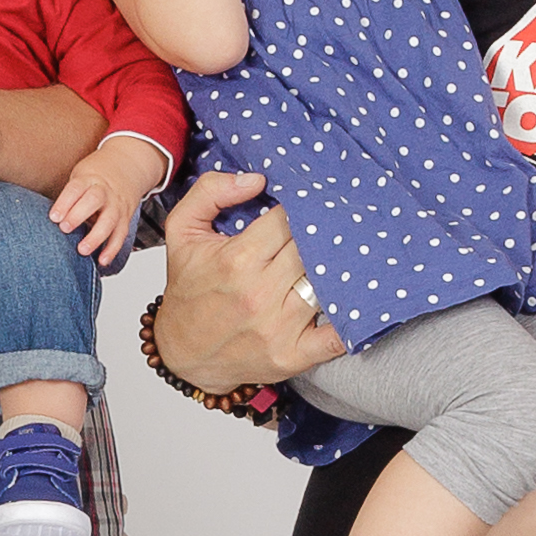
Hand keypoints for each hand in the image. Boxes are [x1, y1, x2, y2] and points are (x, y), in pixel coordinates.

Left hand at [50, 137, 160, 264]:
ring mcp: (116, 205)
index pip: (76, 189)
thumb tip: (45, 220)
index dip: (64, 203)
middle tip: (64, 228)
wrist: (128, 165)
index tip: (54, 217)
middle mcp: (105, 191)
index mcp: (89, 179)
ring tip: (82, 250)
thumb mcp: (81, 177)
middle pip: (94, 200)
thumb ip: (69, 197)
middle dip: (78, 215)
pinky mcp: (125, 219)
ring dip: (96, 237)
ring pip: (109, 220)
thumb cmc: (95, 178)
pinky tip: (102, 261)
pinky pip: (120, 235)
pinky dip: (112, 249)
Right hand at [152, 173, 344, 391]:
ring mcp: (278, 328)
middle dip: (320, 237)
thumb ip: (210, 192)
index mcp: (237, 260)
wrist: (182, 353)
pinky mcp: (292, 356)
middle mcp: (259, 294)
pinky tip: (353, 303)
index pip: (290, 220)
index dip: (300, 210)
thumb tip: (256, 179)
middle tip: (327, 230)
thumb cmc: (188, 291)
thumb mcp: (182, 232)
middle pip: (313, 250)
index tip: (304, 209)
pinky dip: (348, 321)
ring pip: (328, 285)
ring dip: (337, 272)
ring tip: (338, 260)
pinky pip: (335, 337)